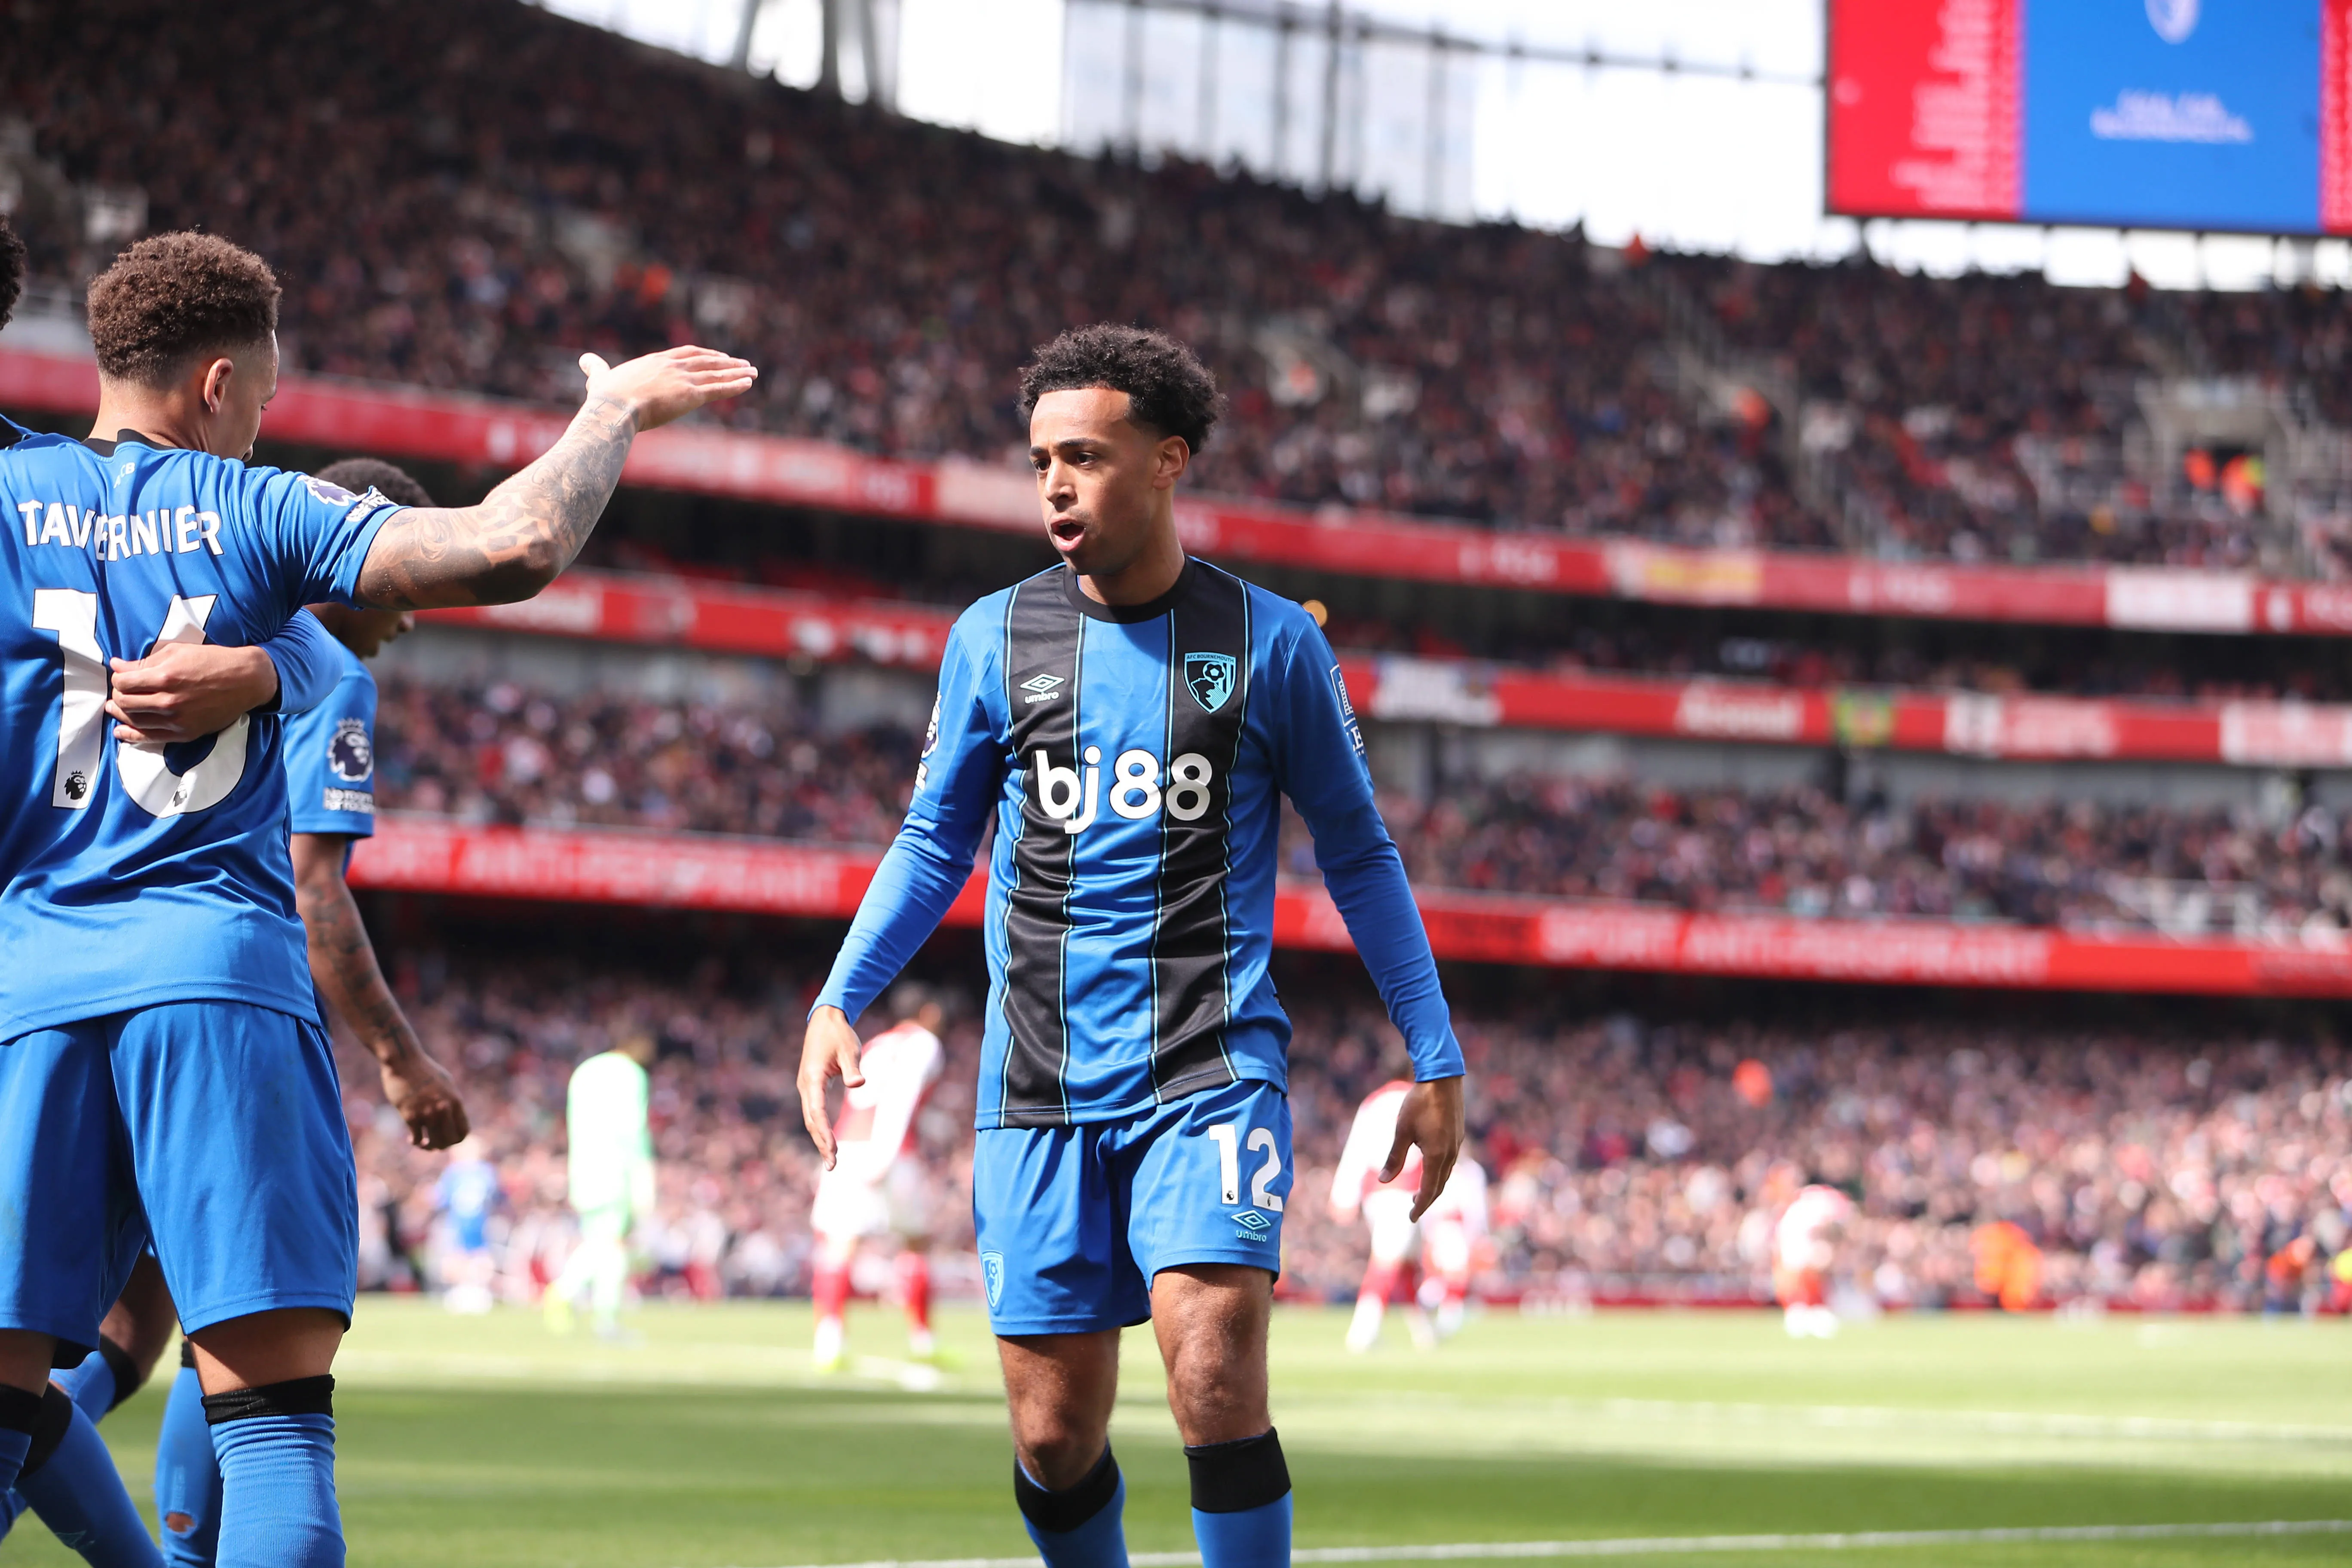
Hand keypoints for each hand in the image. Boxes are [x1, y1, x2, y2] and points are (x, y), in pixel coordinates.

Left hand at [106, 643, 277, 742]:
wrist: (246, 680)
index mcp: (166, 677)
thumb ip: (145, 662)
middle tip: (122, 691)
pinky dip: (132, 735)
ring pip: (134, 720)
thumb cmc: (213, 661)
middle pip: (125, 702)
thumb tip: (117, 666)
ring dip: (121, 713)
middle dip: (118, 695)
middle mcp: (169, 701)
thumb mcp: (178, 652)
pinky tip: (121, 730)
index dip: (118, 679)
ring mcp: (177, 720)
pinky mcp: (185, 733)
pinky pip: (150, 738)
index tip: (123, 677)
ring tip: (117, 707)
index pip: (123, 682)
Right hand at [380, 1050, 469, 1150]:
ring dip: (428, 1147)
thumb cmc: (424, 1071)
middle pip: (449, 1140)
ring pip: (433, 1143)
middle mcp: (444, 1109)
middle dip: (442, 1146)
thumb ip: (451, 1102)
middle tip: (434, 1145)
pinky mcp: (410, 1116)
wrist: (404, 1062)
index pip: (463, 1131)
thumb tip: (453, 1119)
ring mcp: (427, 1113)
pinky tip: (411, 1140)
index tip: (448, 1140)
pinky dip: (415, 1142)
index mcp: (455, 1101)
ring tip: (423, 1144)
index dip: (456, 1140)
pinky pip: (417, 1138)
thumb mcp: (446, 1084)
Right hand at [580, 346, 757, 432]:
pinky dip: (736, 385)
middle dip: (726, 362)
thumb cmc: (605, 398)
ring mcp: (682, 380)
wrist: (613, 408)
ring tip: (753, 372)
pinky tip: (749, 383)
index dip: (704, 354)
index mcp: (654, 362)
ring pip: (716, 373)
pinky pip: (719, 389)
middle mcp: (672, 367)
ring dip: (737, 372)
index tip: (717, 356)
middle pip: (706, 360)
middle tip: (742, 363)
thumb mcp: (599, 378)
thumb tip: (584, 359)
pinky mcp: (690, 396)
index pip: (685, 354)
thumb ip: (595, 368)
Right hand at [797, 1006, 864, 1169]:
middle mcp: (805, 1085)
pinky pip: (813, 1111)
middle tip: (832, 1166)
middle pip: (812, 1120)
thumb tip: (858, 1085)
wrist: (826, 1019)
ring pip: (811, 1118)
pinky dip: (819, 1128)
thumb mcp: (850, 1049)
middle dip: (822, 1143)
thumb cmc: (839, 1034)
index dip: (824, 1132)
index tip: (832, 1149)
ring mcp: (806, 1087)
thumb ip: (853, 1068)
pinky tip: (827, 1142)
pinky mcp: (810, 1086)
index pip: (817, 1111)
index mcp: (812, 1078)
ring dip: (820, 1139)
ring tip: (831, 1161)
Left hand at [1383, 1075, 1465, 1222]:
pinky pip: (1449, 1162)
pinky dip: (1439, 1173)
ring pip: (1446, 1174)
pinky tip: (1430, 1169)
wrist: (1442, 1079)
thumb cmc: (1419, 1103)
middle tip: (1413, 1210)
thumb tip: (1384, 1181)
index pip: (1429, 1191)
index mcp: (1436, 1156)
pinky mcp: (1458, 1136)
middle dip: (1426, 1200)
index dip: (1420, 1207)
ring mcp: (1456, 1145)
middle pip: (1439, 1186)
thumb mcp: (1402, 1131)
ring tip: (1418, 1193)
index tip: (1411, 1218)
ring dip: (1433, 1187)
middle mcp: (1450, 1154)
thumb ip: (1394, 1158)